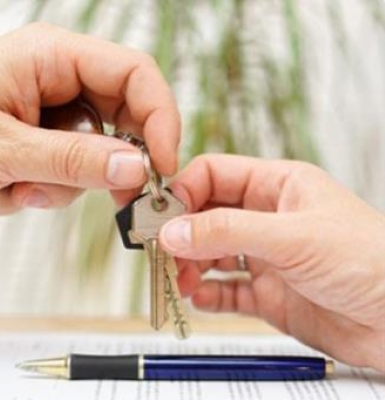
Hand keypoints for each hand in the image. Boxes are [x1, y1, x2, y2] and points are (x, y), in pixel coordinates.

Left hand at [0, 23, 179, 213]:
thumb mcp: (2, 149)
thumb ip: (74, 160)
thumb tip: (135, 168)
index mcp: (49, 57)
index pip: (134, 76)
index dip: (159, 119)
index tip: (163, 168)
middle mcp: (51, 80)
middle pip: (116, 121)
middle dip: (98, 166)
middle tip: (93, 196)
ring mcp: (39, 114)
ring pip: (84, 159)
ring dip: (49, 186)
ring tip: (5, 186)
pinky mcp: (25, 142)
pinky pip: (53, 175)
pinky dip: (25, 191)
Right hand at [158, 154, 384, 371]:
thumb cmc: (374, 263)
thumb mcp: (292, 237)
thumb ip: (227, 231)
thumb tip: (174, 230)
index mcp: (279, 187)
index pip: (215, 175)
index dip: (184, 191)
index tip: (161, 214)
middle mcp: (269, 220)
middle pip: (206, 216)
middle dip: (181, 232)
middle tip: (161, 250)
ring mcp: (268, 259)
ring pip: (211, 254)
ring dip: (189, 265)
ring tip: (180, 278)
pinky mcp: (270, 296)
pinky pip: (226, 291)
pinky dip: (207, 294)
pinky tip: (199, 297)